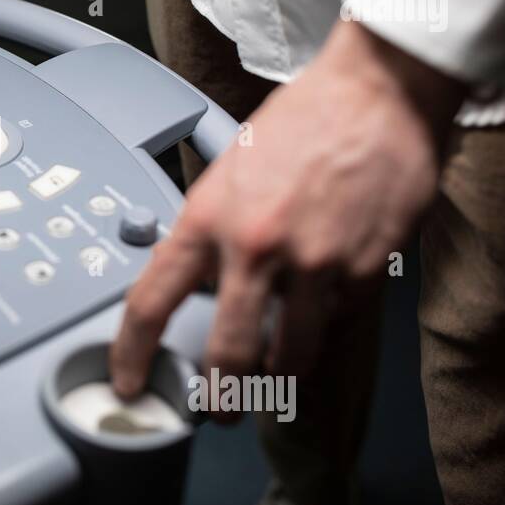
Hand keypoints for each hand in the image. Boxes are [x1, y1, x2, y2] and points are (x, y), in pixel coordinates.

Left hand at [110, 19, 465, 412]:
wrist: (375, 93)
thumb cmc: (301, 124)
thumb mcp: (229, 171)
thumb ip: (211, 228)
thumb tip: (197, 280)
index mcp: (207, 216)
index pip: (151, 302)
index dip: (132, 354)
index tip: (129, 381)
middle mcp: (253, 245)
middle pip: (227, 354)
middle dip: (220, 398)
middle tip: (219, 410)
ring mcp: (312, 263)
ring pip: (289, 356)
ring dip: (279, 378)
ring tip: (274, 379)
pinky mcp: (364, 271)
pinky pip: (336, 326)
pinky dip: (325, 332)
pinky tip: (321, 320)